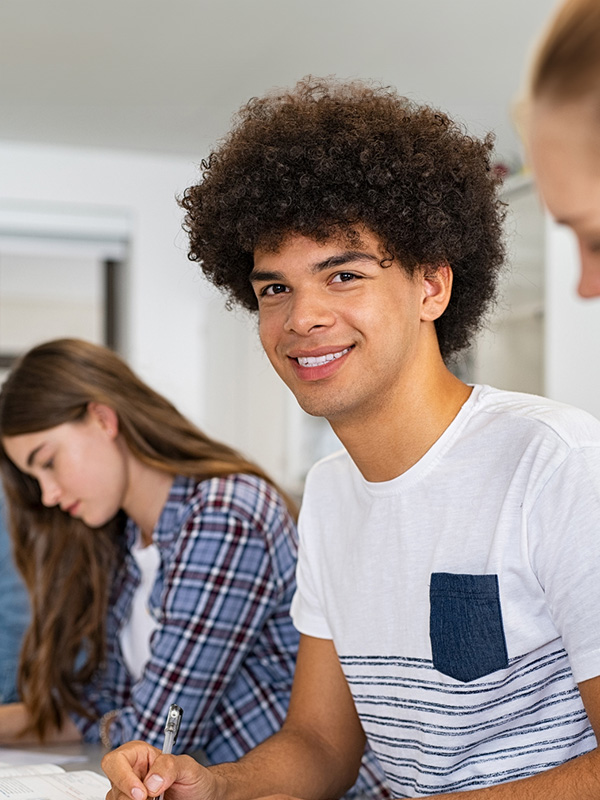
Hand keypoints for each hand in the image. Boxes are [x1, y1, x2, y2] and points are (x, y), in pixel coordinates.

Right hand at [102, 741, 216, 799]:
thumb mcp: (188, 766)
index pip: (115, 761)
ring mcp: (129, 794)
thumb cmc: (194, 778)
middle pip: (114, 788)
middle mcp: (130, 774)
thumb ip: (170, 765)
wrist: (202, 796)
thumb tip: (151, 781)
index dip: (123, 777)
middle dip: (130, 797)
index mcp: (139, 755)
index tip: (141, 793)